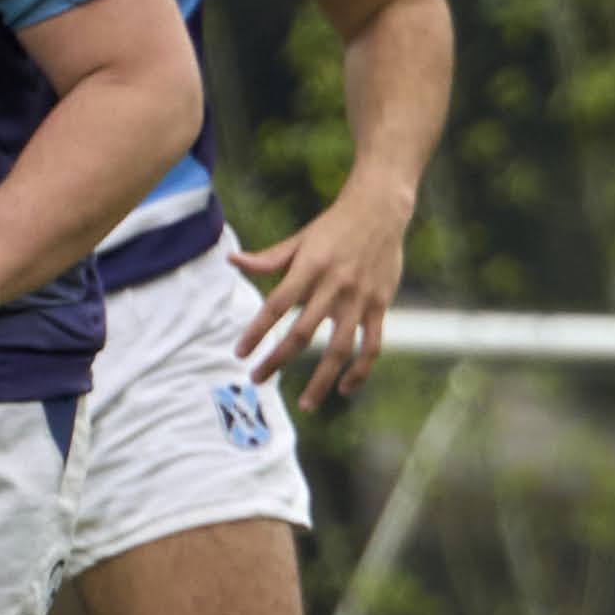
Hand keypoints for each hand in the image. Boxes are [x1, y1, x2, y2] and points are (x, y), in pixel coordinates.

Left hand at [233, 180, 415, 407]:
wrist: (381, 210)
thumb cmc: (334, 226)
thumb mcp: (300, 239)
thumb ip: (270, 258)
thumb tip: (233, 262)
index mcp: (310, 268)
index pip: (276, 305)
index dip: (257, 331)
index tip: (240, 353)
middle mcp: (334, 286)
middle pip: (303, 333)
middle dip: (278, 360)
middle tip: (257, 380)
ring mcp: (360, 298)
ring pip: (340, 347)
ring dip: (322, 379)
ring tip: (307, 404)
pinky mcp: (381, 305)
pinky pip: (372, 345)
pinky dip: (360, 370)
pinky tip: (345, 388)